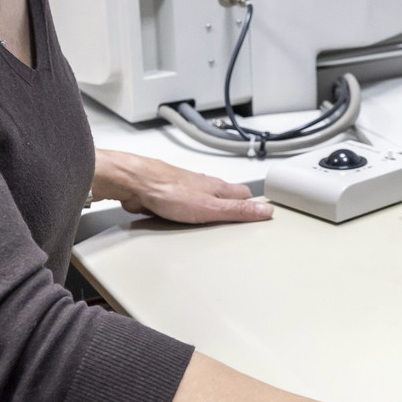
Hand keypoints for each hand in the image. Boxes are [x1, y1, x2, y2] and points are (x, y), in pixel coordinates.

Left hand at [92, 150, 272, 224]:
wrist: (135, 183)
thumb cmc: (168, 191)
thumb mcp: (210, 208)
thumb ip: (238, 210)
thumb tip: (265, 210)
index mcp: (217, 187)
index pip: (245, 194)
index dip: (255, 204)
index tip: (265, 212)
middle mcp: (203, 186)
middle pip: (227, 194)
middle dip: (238, 204)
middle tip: (248, 214)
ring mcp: (185, 189)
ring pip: (206, 198)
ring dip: (215, 206)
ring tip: (224, 215)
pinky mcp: (168, 197)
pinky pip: (186, 205)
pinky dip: (193, 210)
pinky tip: (190, 218)